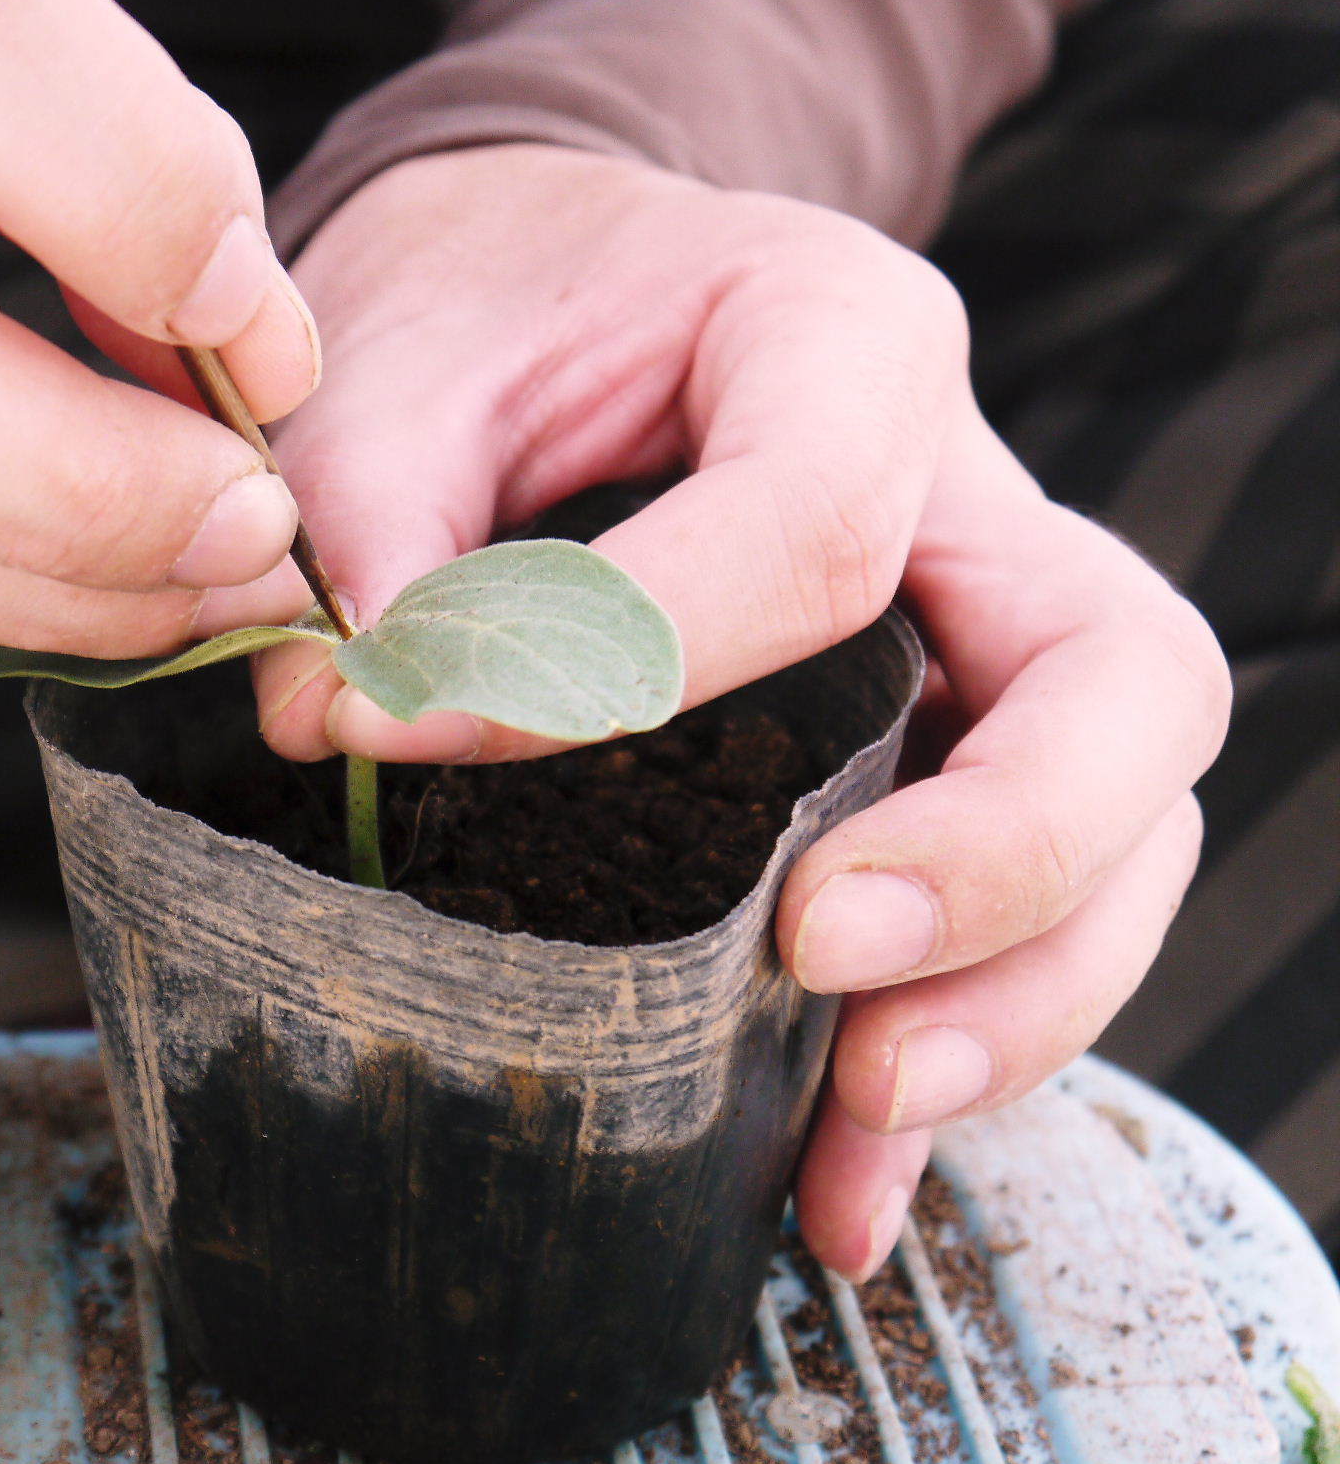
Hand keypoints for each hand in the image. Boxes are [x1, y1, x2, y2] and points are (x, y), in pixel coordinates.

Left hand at [255, 145, 1229, 1278]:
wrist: (547, 284)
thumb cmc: (492, 306)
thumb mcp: (408, 360)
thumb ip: (370, 513)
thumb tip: (336, 720)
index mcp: (841, 335)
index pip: (813, 525)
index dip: (631, 665)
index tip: (408, 743)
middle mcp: (969, 489)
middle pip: (1115, 684)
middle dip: (998, 850)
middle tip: (819, 954)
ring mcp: (982, 630)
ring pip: (1126, 821)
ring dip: (1016, 991)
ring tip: (859, 1103)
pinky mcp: (944, 744)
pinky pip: (1026, 906)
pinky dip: (952, 1044)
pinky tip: (842, 1179)